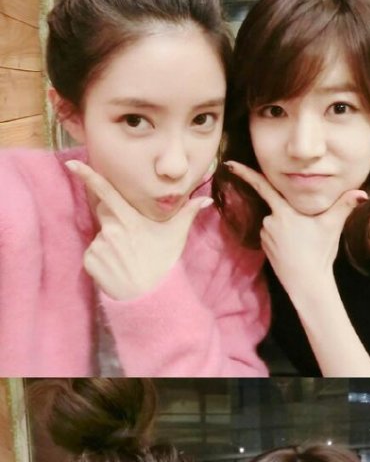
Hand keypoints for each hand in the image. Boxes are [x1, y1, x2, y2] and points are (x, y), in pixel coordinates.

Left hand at [66, 160, 212, 300]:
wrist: (149, 298)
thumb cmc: (163, 265)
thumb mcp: (176, 237)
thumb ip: (188, 213)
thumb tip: (205, 200)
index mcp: (130, 219)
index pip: (106, 192)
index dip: (88, 176)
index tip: (71, 164)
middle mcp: (111, 230)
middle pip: (105, 214)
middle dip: (113, 220)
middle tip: (130, 240)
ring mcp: (99, 246)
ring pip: (99, 236)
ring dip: (109, 243)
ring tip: (126, 259)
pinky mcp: (90, 261)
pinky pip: (92, 254)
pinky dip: (101, 260)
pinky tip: (116, 269)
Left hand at [225, 161, 366, 299]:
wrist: (307, 282)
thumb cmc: (319, 252)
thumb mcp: (333, 226)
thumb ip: (345, 205)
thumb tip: (363, 193)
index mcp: (284, 211)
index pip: (262, 186)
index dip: (245, 173)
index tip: (229, 164)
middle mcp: (270, 221)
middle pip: (278, 207)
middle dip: (291, 214)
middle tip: (307, 232)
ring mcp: (266, 235)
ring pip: (275, 222)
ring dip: (287, 226)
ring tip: (303, 241)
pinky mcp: (265, 247)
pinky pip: (272, 235)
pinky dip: (282, 237)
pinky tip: (294, 247)